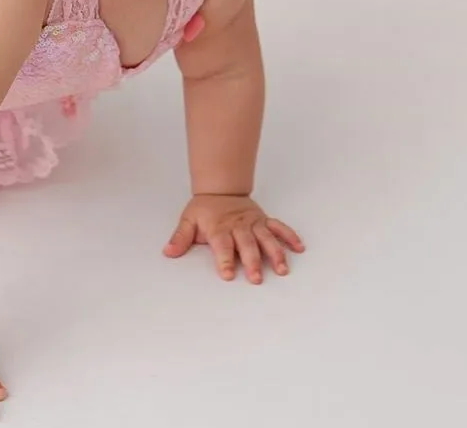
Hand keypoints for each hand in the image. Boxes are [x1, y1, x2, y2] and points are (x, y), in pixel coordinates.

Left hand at [163, 193, 304, 283]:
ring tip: (282, 269)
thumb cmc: (204, 209)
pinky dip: (289, 236)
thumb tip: (168, 252)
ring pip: (266, 238)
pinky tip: (299, 248)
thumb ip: (180, 238)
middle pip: (246, 244)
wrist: (220, 188)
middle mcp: (238, 226)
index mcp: (219, 227)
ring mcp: (253, 222)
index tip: (227, 275)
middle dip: (252, 261)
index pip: (222, 245)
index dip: (225, 260)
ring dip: (275, 253)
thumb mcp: (188, 220)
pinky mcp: (264, 220)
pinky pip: (279, 227)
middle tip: (256, 278)